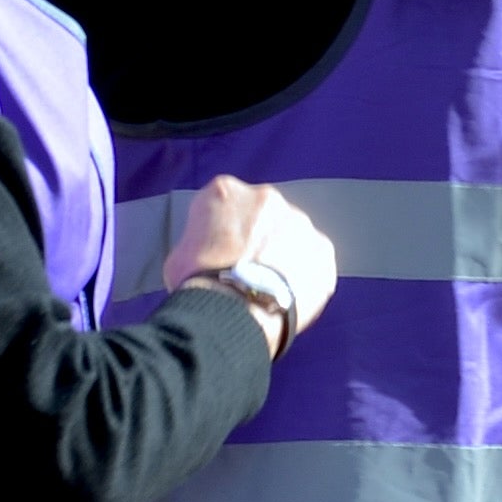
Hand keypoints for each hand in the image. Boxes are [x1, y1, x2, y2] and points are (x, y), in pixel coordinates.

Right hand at [166, 175, 334, 347]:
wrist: (234, 310)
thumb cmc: (199, 284)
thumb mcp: (179, 255)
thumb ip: (201, 243)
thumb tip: (209, 257)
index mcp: (225, 192)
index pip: (225, 205)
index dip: (223, 233)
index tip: (222, 254)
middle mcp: (266, 198)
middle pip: (263, 217)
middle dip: (258, 240)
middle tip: (247, 271)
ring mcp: (299, 222)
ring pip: (292, 237)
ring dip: (284, 256)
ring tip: (269, 289)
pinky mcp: (322, 250)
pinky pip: (315, 262)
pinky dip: (306, 277)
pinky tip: (289, 298)